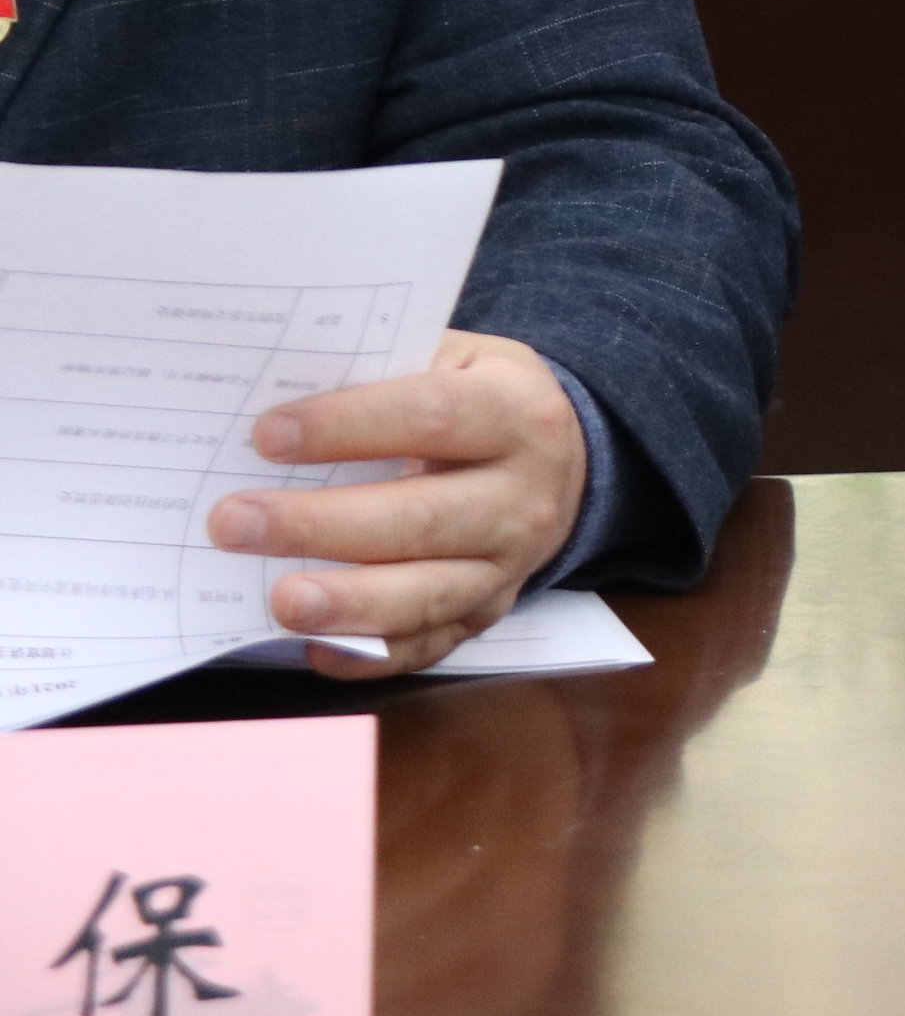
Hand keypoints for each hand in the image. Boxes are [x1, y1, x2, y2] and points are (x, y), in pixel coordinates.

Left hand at [209, 329, 589, 678]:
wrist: (559, 461)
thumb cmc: (478, 400)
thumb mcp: (456, 359)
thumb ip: (383, 370)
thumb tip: (273, 389)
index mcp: (516, 412)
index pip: (431, 416)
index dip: (348, 426)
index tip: (266, 435)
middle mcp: (524, 495)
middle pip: (420, 516)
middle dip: (320, 524)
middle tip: (233, 523)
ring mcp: (511, 563)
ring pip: (428, 592)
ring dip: (349, 601)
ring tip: (280, 601)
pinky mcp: (489, 611)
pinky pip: (429, 645)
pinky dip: (370, 655)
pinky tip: (313, 648)